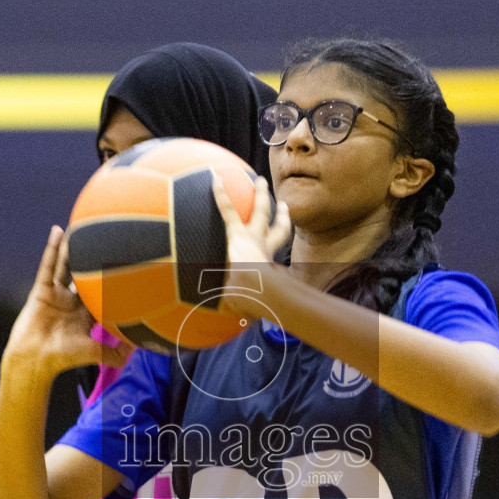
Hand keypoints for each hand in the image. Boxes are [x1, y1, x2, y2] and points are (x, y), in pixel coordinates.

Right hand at [1, 226, 134, 377]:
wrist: (36, 361)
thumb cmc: (65, 359)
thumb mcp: (98, 354)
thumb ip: (118, 353)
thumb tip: (140, 346)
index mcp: (84, 314)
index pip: (101, 292)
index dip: (112, 279)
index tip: (126, 263)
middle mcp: (71, 302)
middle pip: (84, 274)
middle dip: (93, 258)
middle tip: (107, 238)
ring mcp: (56, 294)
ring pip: (67, 265)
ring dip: (74, 247)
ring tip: (84, 226)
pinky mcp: (42, 289)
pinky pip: (48, 265)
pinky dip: (52, 248)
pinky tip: (58, 231)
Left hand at [211, 171, 291, 319]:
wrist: (253, 292)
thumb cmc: (252, 302)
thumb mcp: (249, 305)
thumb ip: (245, 308)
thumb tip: (246, 321)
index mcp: (268, 259)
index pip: (277, 240)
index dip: (282, 226)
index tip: (284, 216)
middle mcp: (263, 245)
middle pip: (272, 222)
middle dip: (275, 209)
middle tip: (275, 196)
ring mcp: (252, 237)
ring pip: (259, 209)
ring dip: (260, 193)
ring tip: (258, 179)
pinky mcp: (237, 233)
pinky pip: (228, 209)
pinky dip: (221, 193)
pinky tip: (214, 178)